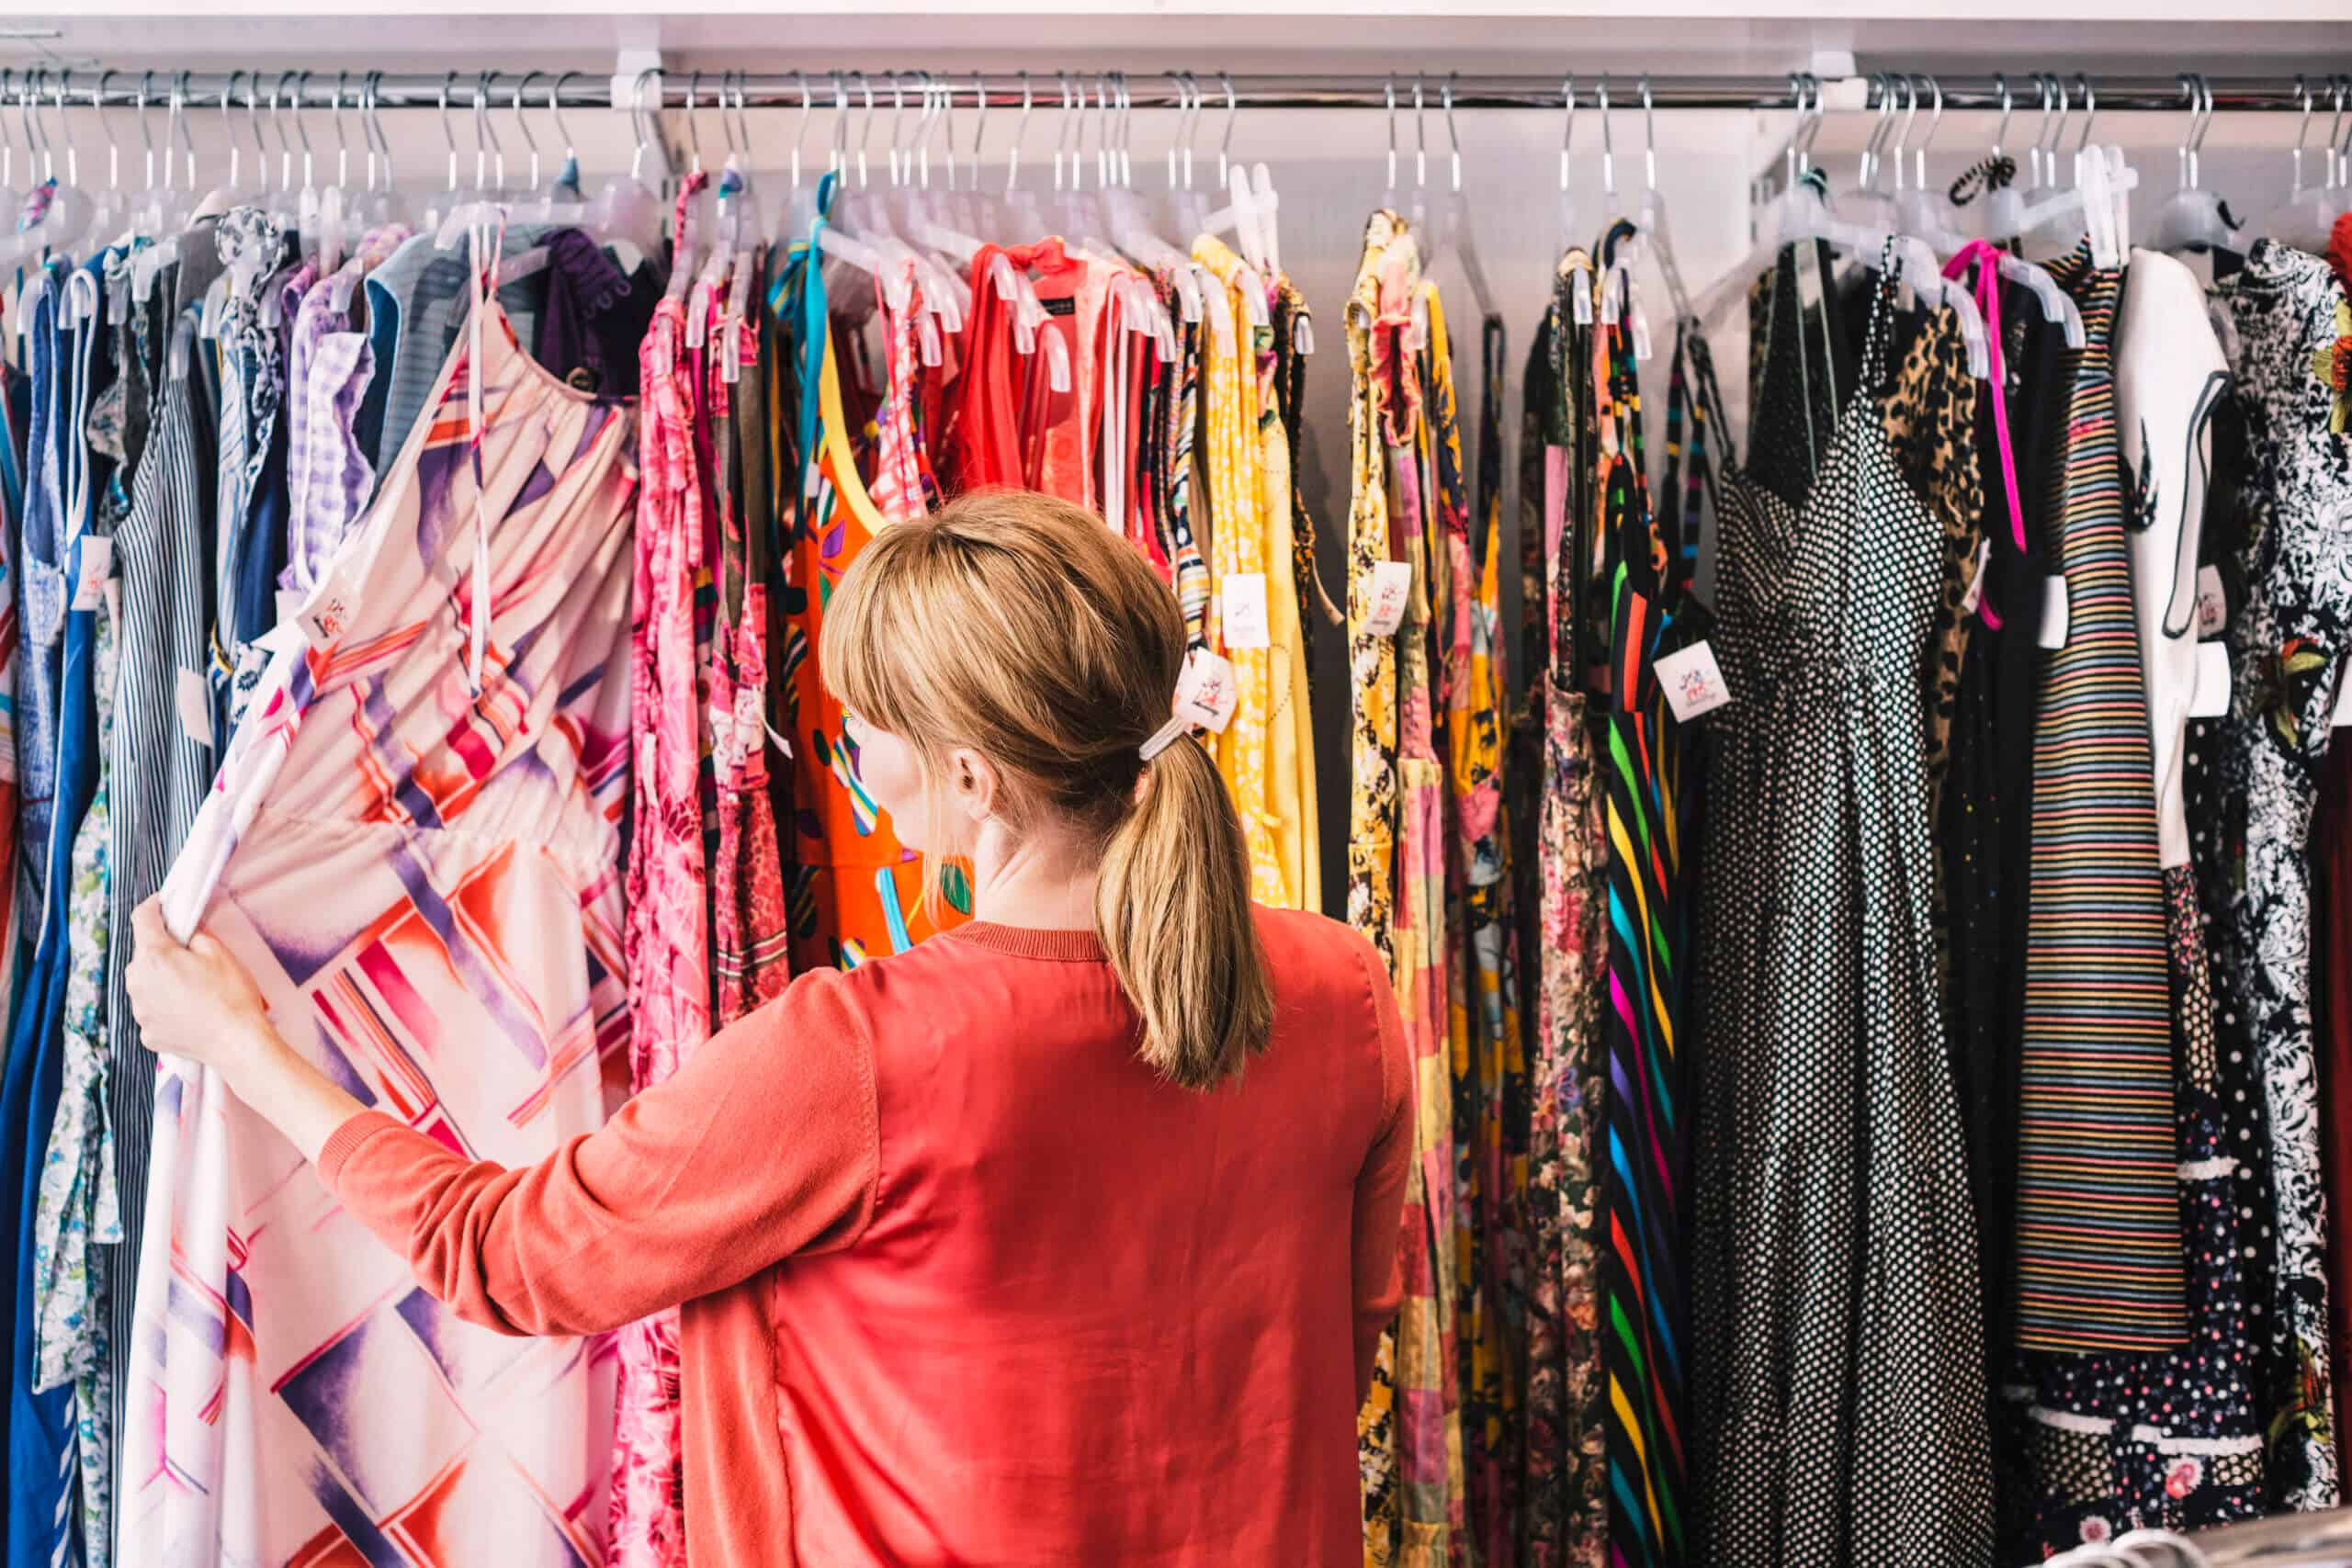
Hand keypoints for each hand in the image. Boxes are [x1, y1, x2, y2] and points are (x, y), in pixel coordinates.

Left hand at [126, 897, 281, 1079]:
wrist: (237, 1043)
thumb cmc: (231, 996)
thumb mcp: (220, 952)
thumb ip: (196, 934)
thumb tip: (186, 930)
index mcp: (154, 956)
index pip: (141, 918)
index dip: (153, 907)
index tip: (162, 905)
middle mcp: (138, 982)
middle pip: (143, 955)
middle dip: (163, 951)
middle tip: (192, 958)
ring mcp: (139, 1011)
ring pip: (145, 984)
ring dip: (162, 981)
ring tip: (194, 990)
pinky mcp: (147, 1033)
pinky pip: (152, 1011)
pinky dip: (166, 1007)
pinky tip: (190, 1012)